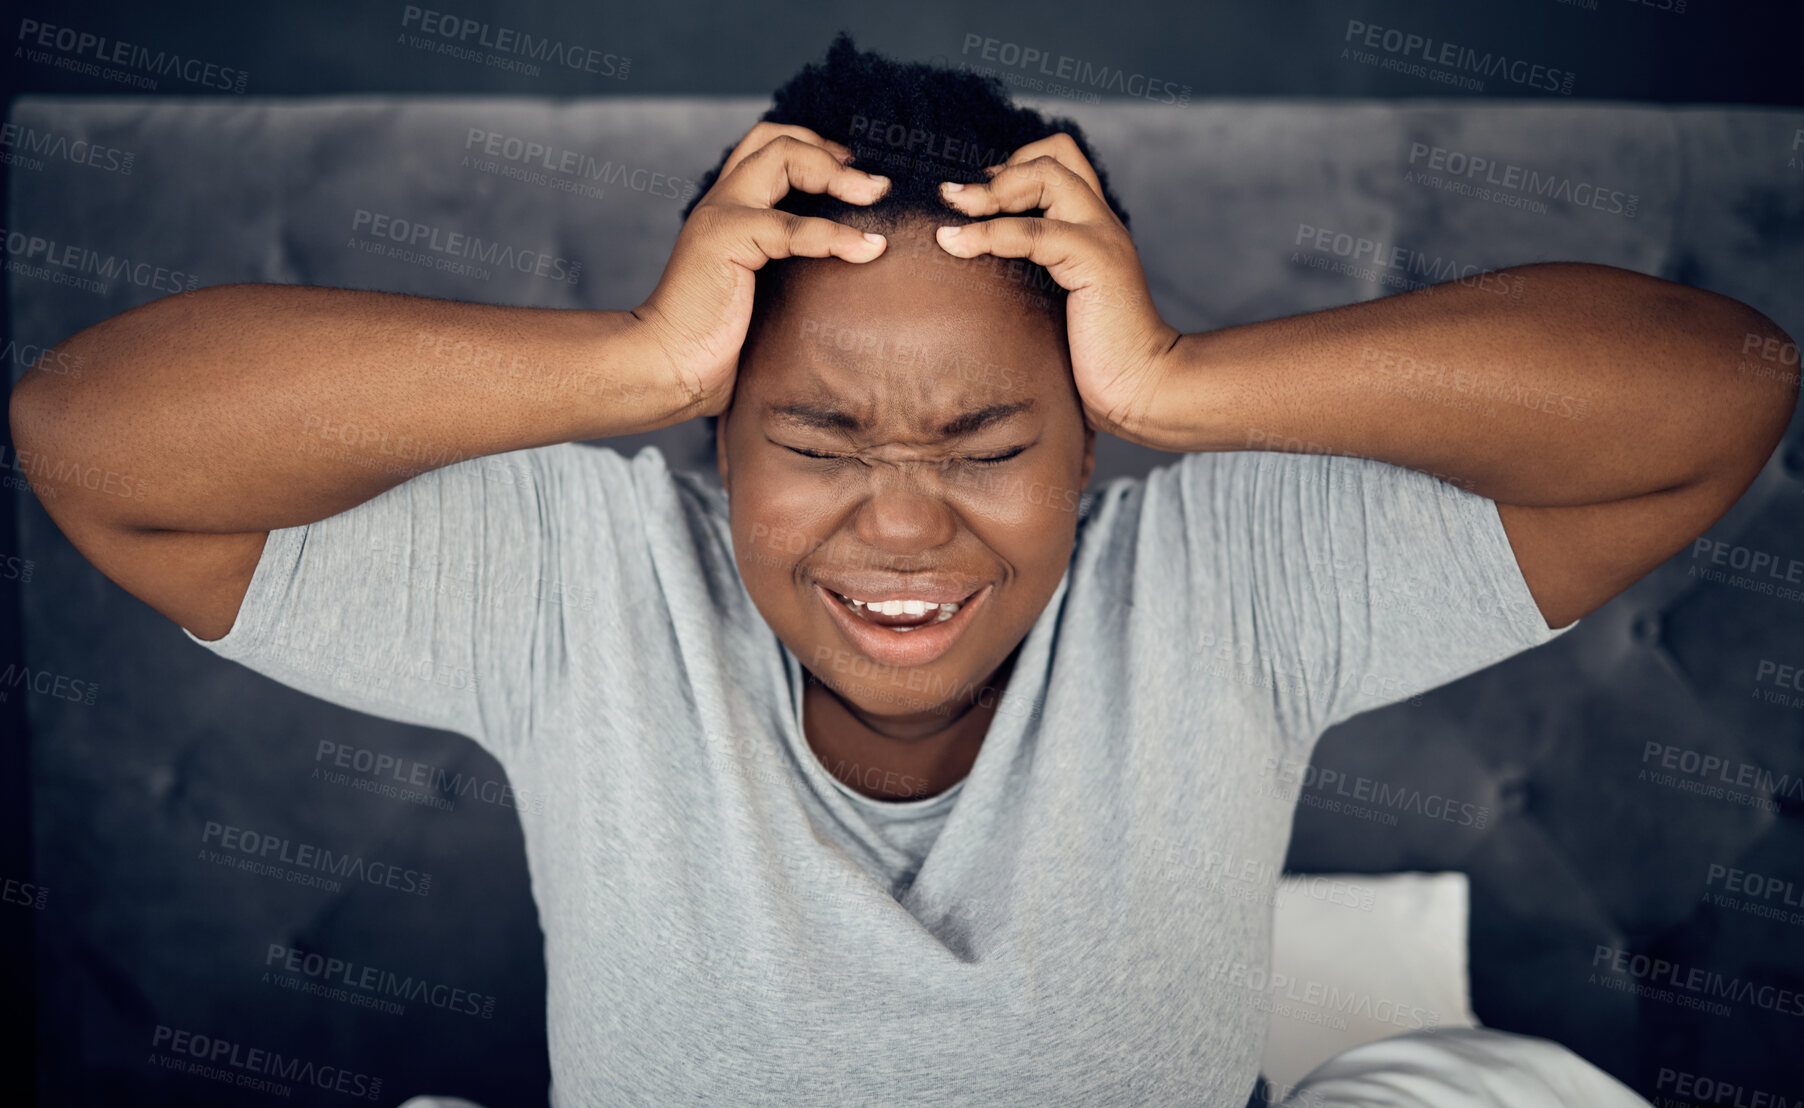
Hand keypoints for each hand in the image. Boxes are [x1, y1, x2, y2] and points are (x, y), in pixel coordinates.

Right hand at [631, 123, 892, 418]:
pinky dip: (837, 235)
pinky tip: (869, 249)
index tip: (856, 180)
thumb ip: (791, 264)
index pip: (769, 147)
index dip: (817, 151)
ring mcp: (721, 215)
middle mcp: (723, 201)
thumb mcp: (763, 289)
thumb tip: (858, 262)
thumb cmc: (718, 339)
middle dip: (829, 151)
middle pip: (775, 138)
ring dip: (838, 174)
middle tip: (874, 185)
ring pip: (782, 156)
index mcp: (730, 208)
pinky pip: (793, 227)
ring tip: (876, 196)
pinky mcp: (725, 240)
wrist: (671, 365)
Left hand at [932, 134, 1181, 444]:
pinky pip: (1032, 231)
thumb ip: (1028, 276)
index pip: (1059, 161)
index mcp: (1092, 227)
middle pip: (1055, 153)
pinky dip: (986, 233)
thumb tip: (970, 268)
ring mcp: (1101, 236)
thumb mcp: (1052, 305)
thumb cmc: (1094, 358)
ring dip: (988, 190)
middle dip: (998, 170)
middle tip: (953, 198)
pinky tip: (954, 245)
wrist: (1140, 389)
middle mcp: (1100, 222)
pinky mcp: (1095, 260)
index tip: (971, 202)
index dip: (1012, 168)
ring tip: (949, 209)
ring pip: (1046, 175)